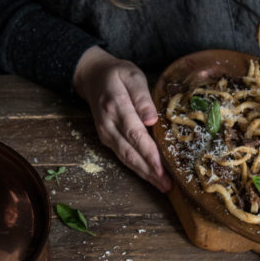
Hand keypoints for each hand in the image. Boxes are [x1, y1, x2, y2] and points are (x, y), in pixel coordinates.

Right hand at [73, 46, 171, 191]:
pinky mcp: (107, 139)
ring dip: (144, 174)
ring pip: (126, 158)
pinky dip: (138, 168)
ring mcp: (106, 134)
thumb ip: (142, 96)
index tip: (162, 168)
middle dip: (149, 171)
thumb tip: (151, 119)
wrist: (92, 76)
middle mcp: (109, 124)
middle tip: (168, 186)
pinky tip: (151, 176)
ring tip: (163, 186)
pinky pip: (123, 156)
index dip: (149, 153)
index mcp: (116, 106)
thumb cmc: (117, 74)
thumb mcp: (132, 75)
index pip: (135, 134)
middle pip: (130, 152)